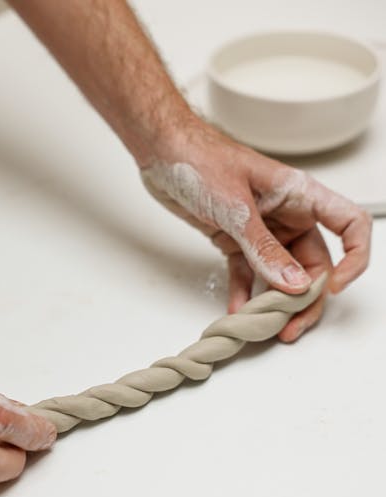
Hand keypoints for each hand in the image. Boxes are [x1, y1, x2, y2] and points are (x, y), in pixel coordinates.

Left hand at [141, 118, 371, 341]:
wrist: (162, 151)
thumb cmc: (199, 158)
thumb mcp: (236, 208)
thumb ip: (264, 248)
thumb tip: (294, 283)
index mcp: (300, 195)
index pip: (350, 224)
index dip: (353, 258)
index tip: (333, 287)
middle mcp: (288, 214)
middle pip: (315, 263)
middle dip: (306, 298)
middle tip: (290, 325)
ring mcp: (263, 230)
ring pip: (283, 275)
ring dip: (276, 303)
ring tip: (266, 327)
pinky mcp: (237, 241)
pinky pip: (249, 274)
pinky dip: (244, 293)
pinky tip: (236, 311)